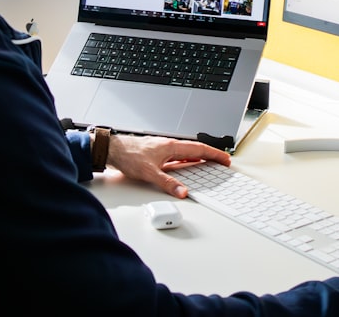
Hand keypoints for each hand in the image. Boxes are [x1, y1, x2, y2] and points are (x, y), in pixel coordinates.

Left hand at [107, 134, 230, 197]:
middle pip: (196, 150)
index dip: (214, 154)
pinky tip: (187, 165)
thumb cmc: (128, 155)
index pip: (199, 150)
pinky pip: (178, 156)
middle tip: (222, 162)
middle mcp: (169, 145)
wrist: (112, 150)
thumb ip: (167, 183)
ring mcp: (164, 149)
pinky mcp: (158, 153)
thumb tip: (182, 192)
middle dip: (211, 155)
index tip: (225, 159)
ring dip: (200, 157)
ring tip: (210, 164)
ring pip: (187, 152)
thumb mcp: (149, 172)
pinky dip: (188, 160)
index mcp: (172, 147)